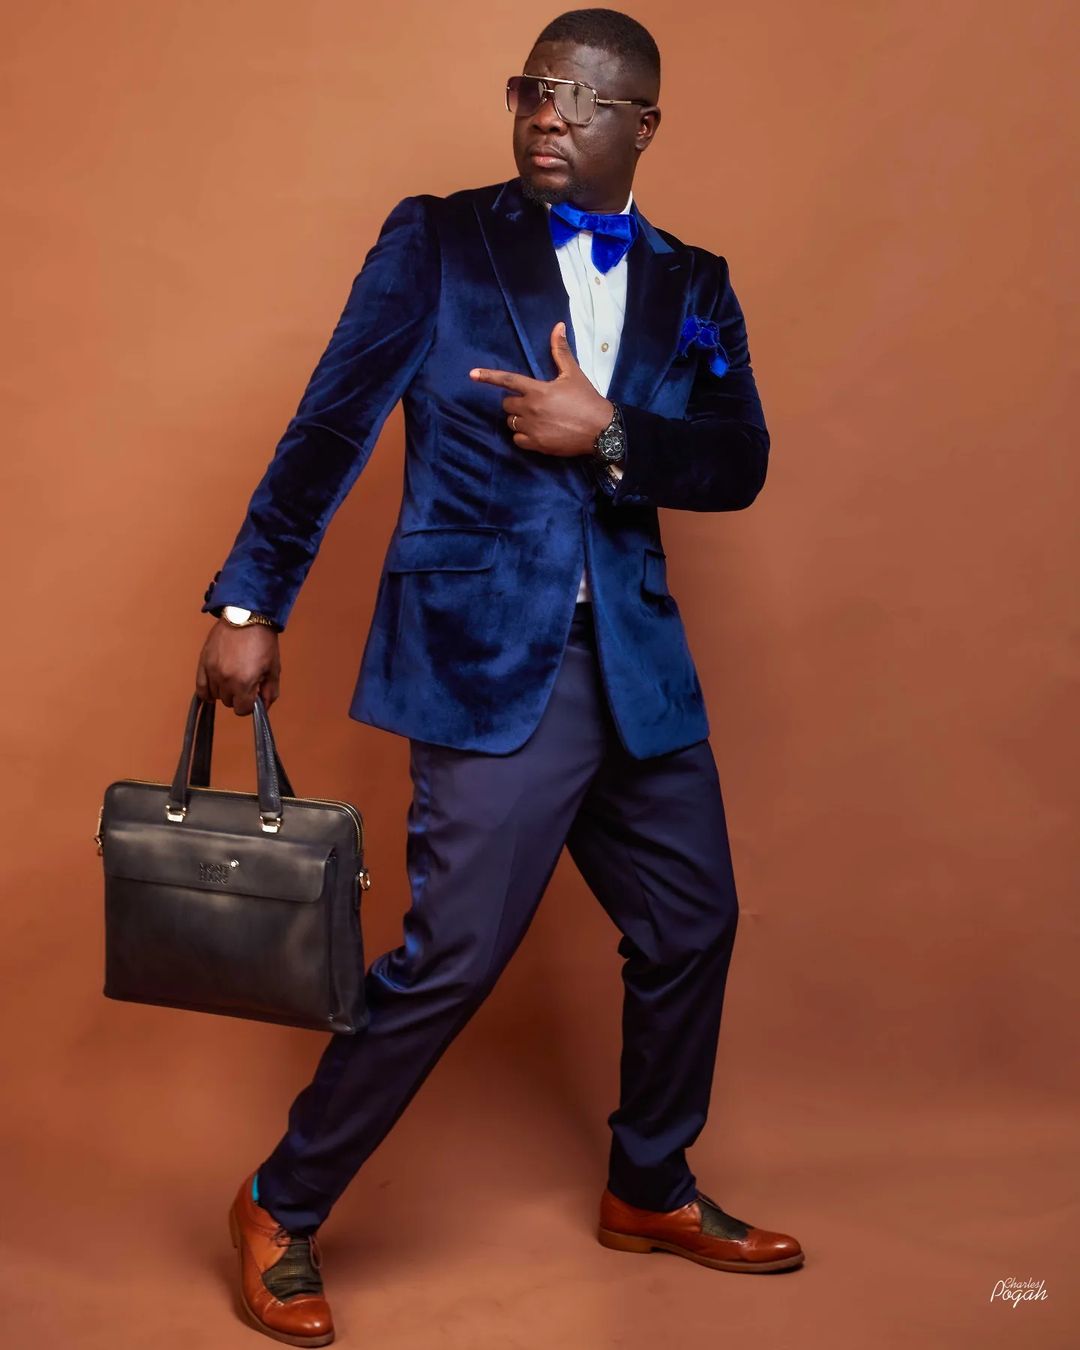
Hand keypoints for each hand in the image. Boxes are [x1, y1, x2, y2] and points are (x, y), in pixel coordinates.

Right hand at [196, 621, 280, 716]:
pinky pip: (200, 687)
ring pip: (215, 695)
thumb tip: (263, 708)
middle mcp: (225, 679)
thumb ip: (270, 692)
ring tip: (233, 677)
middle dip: (238, 696)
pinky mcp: (203, 662)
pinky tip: (214, 689)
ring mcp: (211, 671)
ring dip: (224, 691)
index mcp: (244, 683)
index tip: (253, 695)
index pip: (242, 710)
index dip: (250, 705)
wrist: (247, 616)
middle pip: (229, 703)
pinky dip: (207, 691)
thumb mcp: (273, 668)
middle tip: (245, 682)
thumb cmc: (263, 641)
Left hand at [469, 322, 612, 457]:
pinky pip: (517, 440)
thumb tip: (558, 326)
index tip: (472, 375)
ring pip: (511, 423)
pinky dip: (522, 437)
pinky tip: (535, 433)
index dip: (488, 376)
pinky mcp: (537, 445)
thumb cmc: (587, 400)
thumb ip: (561, 352)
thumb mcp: (573, 374)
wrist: (601, 430)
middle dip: (514, 403)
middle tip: (531, 403)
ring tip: (535, 418)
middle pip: (507, 405)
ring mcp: (532, 429)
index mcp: (537, 390)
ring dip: (518, 419)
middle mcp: (530, 409)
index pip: (508, 381)